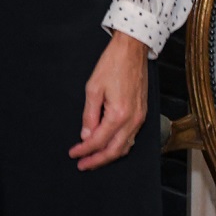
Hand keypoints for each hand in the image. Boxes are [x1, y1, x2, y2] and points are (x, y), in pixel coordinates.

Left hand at [69, 30, 150, 170]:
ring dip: (109, 156)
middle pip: (114, 150)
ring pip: (125, 147)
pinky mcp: (142, 114)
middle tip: (82, 165)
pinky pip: (131, 137)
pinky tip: (109, 146)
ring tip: (93, 159)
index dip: (84, 150)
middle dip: (97, 160)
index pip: (99, 140)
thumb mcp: (93, 88)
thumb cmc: (113, 64)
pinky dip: (119, 146)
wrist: (132, 50)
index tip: (73, 154)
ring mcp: (140, 118)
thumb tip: (86, 135)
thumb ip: (89, 115)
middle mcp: (133, 120)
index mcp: (119, 114)